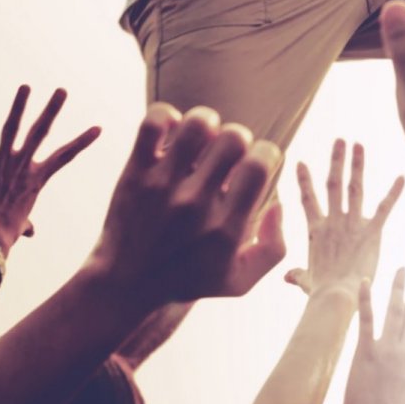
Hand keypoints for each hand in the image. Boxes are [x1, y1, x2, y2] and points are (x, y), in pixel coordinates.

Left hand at [0, 85, 101, 253]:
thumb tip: (30, 231)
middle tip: (61, 90)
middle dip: (52, 109)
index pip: (66, 155)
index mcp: (37, 178)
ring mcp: (2, 162)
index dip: (82, 141)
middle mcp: (23, 165)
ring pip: (12, 127)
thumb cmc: (5, 234)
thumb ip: (26, 223)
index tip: (98, 128)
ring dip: (19, 105)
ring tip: (26, 86)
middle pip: (41, 131)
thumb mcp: (20, 225)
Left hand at [89, 104, 286, 304]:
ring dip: (208, 123)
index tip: (255, 166)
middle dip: (239, 138)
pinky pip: (153, 123)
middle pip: (234, 138)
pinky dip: (167, 117)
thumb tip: (278, 203)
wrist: (126, 286)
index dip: (267, 154)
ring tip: (203, 140)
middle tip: (227, 156)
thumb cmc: (188, 280)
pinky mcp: (136, 173)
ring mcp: (163, 185)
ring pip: (197, 123)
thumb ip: (273, 247)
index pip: (260, 165)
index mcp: (226, 226)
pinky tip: (172, 136)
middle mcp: (196, 203)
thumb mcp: (239, 280)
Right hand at [285, 140, 404, 297]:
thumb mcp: (306, 281)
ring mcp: (351, 224)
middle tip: (340, 140)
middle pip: (333, 183)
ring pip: (354, 188)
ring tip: (359, 145)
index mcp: (316, 231)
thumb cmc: (320, 292)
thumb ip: (298, 275)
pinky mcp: (371, 232)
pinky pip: (384, 209)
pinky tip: (403, 178)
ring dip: (357, 165)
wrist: (335, 296)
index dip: (304, 181)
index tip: (301, 162)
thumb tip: (286, 277)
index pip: (307, 199)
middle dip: (337, 160)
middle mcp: (332, 221)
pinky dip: (394, 193)